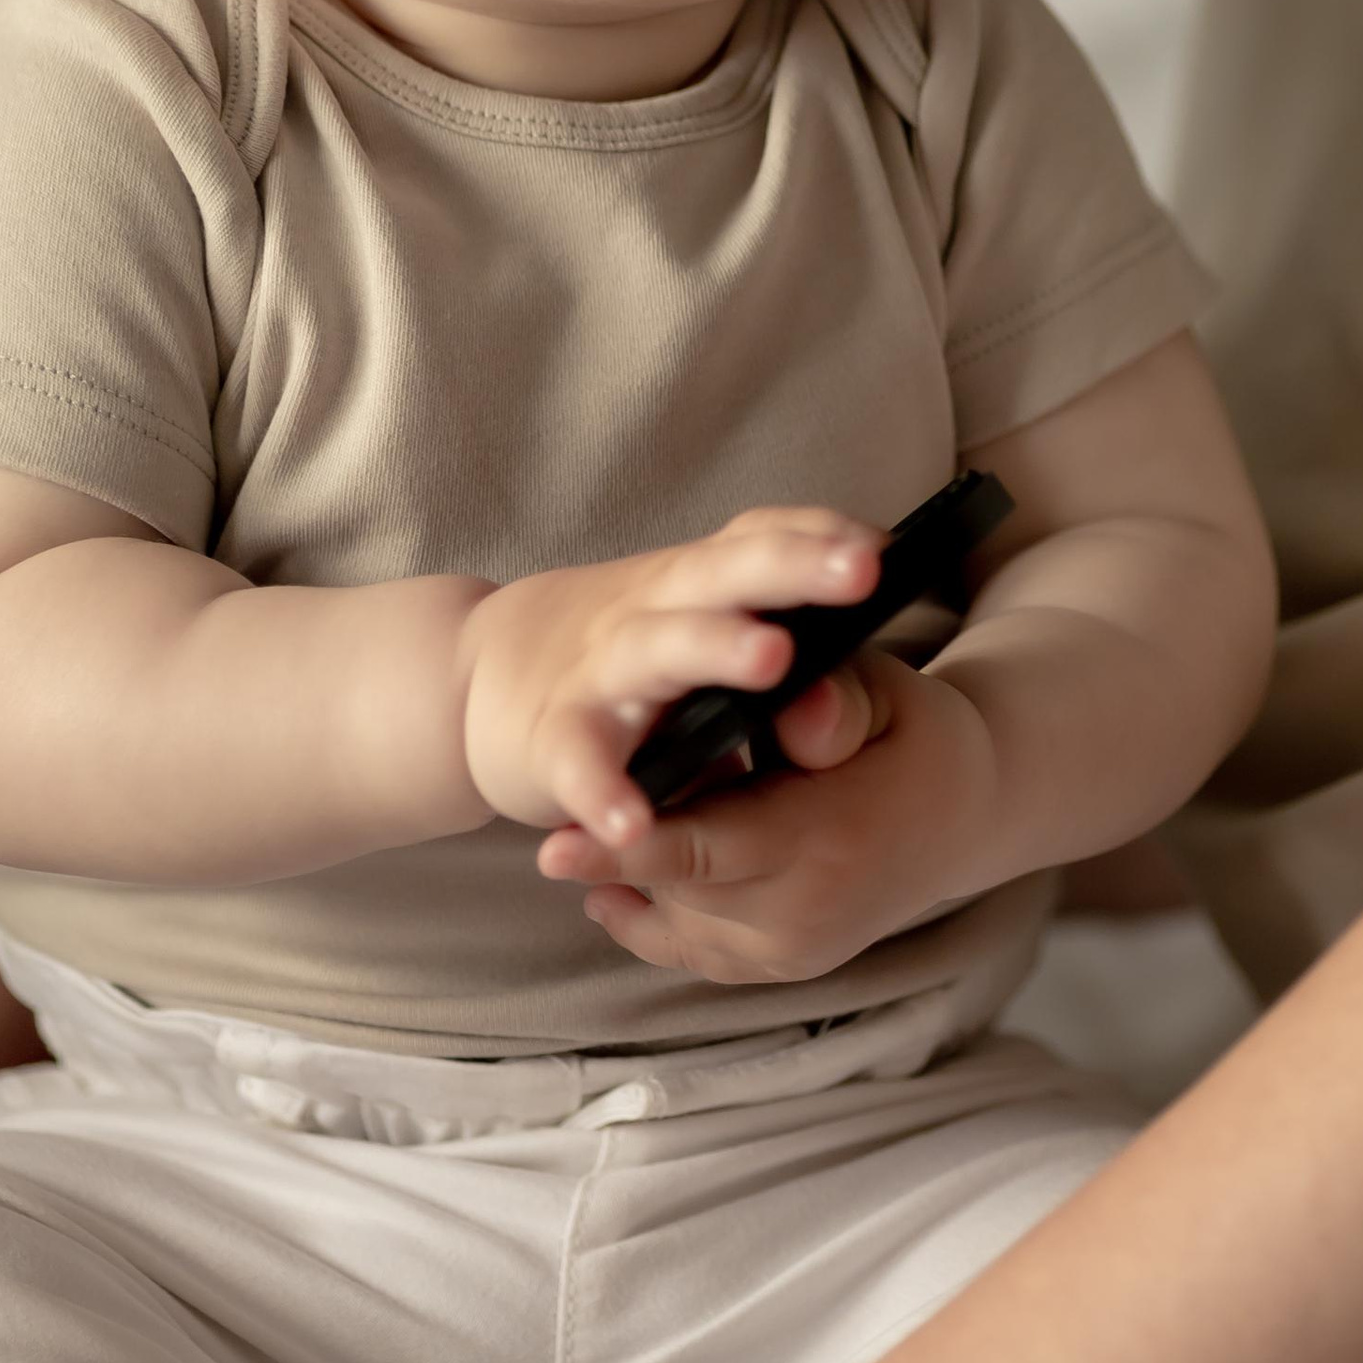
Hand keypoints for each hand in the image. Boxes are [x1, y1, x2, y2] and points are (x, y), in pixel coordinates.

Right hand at [458, 508, 881, 847]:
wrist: (472, 677)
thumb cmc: (619, 656)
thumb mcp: (695, 637)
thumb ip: (768, 654)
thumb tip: (843, 697)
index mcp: (695, 582)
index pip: (763, 539)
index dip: (823, 539)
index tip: (889, 547)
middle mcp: (653, 609)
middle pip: (727, 573)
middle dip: (793, 567)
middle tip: (861, 572)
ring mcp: (601, 668)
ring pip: (663, 645)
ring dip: (717, 645)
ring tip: (774, 658)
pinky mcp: (554, 737)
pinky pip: (582, 760)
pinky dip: (605, 789)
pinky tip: (634, 824)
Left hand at [536, 654, 985, 982]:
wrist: (964, 810)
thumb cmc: (909, 733)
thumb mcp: (883, 694)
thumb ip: (835, 700)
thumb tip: (799, 716)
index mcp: (830, 835)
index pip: (707, 849)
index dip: (627, 847)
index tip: (553, 847)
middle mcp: (812, 908)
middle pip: (679, 889)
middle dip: (615, 859)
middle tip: (554, 840)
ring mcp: (799, 947)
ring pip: (678, 919)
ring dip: (637, 878)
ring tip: (593, 842)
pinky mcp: (788, 964)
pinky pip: (695, 950)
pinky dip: (649, 919)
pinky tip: (611, 888)